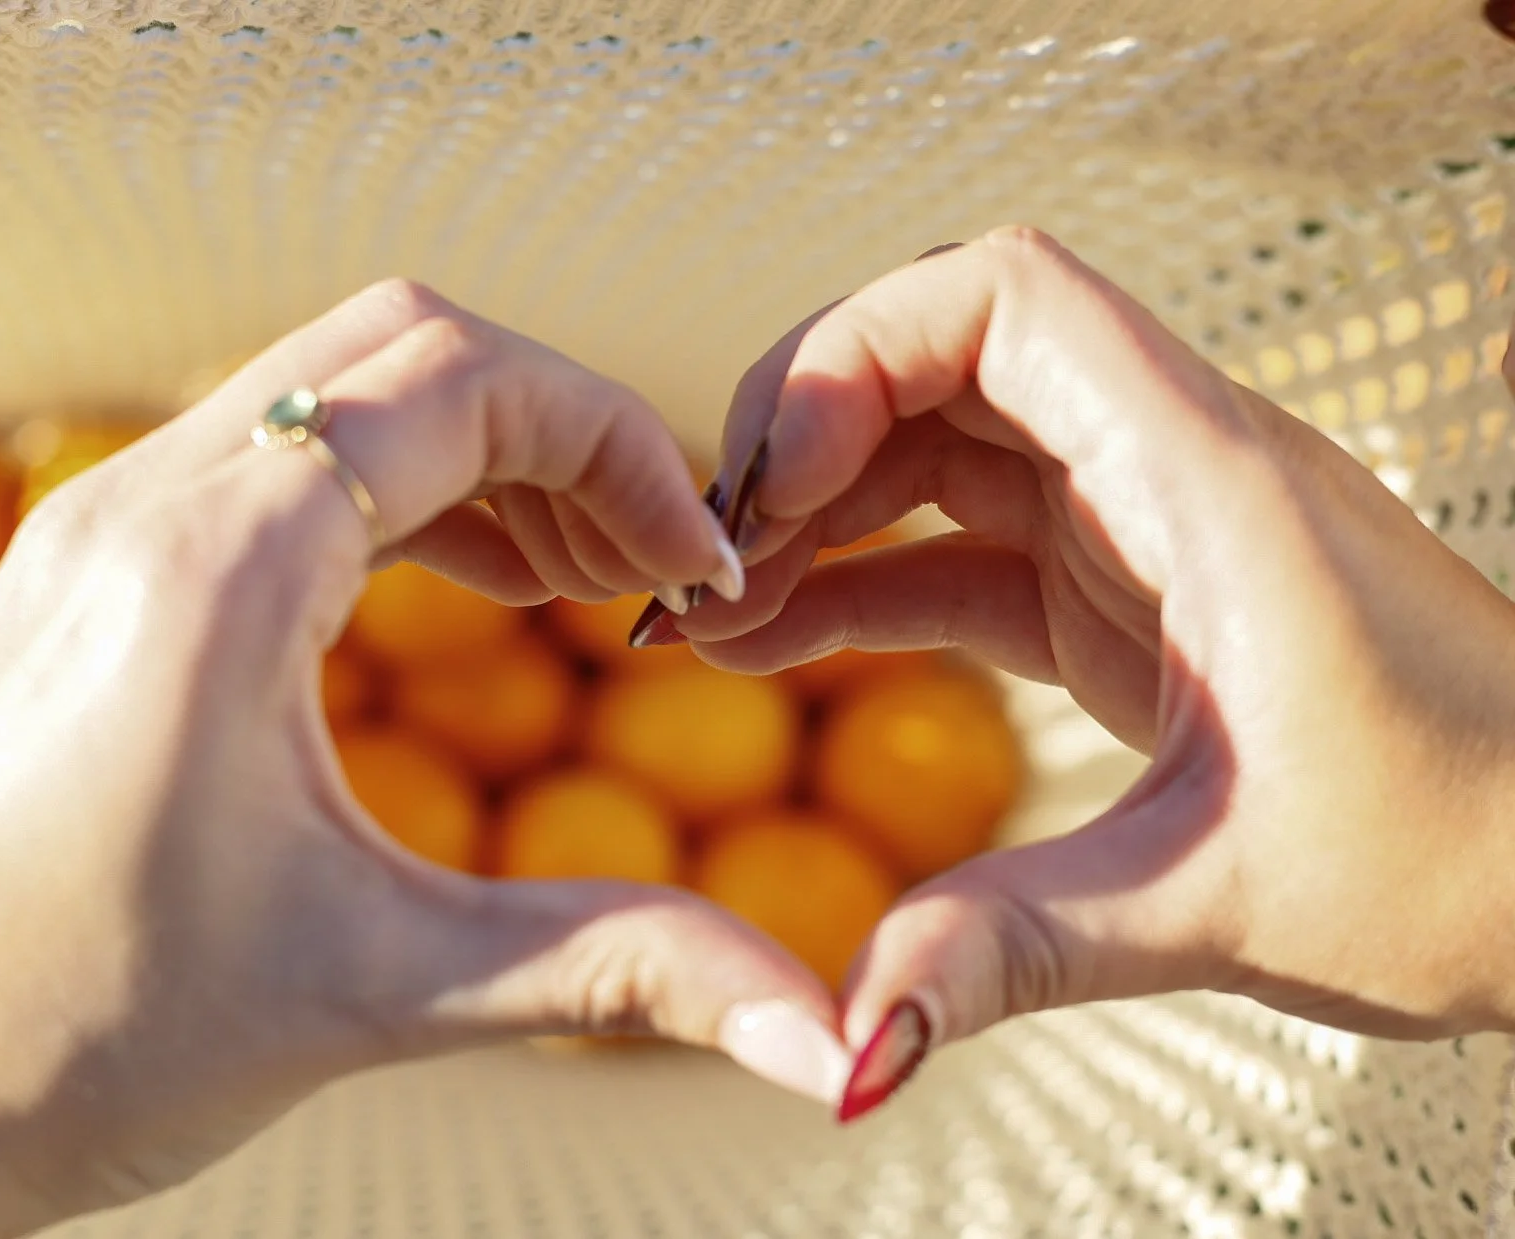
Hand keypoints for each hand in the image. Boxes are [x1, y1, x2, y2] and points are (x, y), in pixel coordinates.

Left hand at [0, 281, 842, 1237]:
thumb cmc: (57, 1045)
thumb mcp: (379, 987)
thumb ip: (621, 969)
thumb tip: (827, 1042)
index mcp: (213, 569)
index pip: (461, 379)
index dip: (617, 449)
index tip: (694, 568)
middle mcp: (142, 509)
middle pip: (405, 346)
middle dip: (560, 426)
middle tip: (646, 561)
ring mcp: (104, 531)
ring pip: (339, 389)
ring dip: (485, 452)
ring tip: (580, 580)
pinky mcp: (98, 579)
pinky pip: (280, 459)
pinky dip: (404, 490)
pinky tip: (468, 589)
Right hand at [678, 229, 1514, 1118]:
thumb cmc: (1473, 856)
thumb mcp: (1219, 901)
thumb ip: (1013, 946)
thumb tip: (852, 1037)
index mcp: (1210, 482)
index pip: (1006, 297)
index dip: (857, 351)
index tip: (774, 479)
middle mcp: (1172, 470)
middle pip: (943, 356)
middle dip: (806, 435)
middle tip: (716, 559)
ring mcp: (1144, 528)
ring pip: (942, 450)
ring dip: (820, 514)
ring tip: (722, 613)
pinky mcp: (1127, 596)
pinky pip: (965, 549)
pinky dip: (866, 582)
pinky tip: (784, 640)